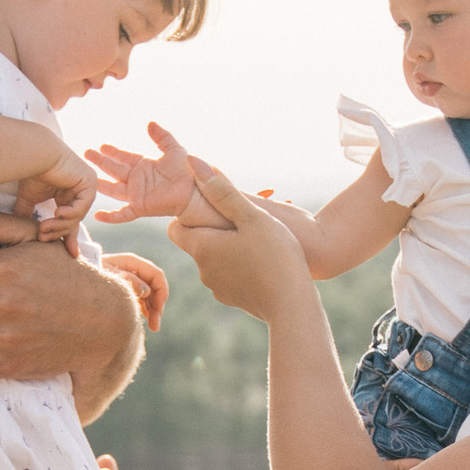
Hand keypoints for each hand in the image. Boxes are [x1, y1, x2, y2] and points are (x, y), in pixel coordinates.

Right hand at [9, 142, 99, 233]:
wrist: (35, 155)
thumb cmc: (31, 172)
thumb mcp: (29, 199)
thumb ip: (27, 214)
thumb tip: (18, 230)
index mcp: (69, 195)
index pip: (71, 220)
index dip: (68, 237)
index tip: (69, 253)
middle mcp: (80, 191)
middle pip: (74, 220)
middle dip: (58, 231)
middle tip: (42, 237)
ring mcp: (87, 186)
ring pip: (77, 216)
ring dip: (60, 225)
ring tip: (44, 227)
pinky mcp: (89, 182)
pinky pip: (82, 205)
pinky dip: (71, 213)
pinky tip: (57, 213)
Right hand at [84, 121, 201, 221]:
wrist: (194, 189)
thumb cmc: (187, 170)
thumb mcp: (174, 149)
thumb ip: (162, 137)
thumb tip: (150, 123)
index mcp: (144, 166)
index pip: (124, 157)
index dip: (113, 152)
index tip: (101, 146)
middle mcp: (138, 180)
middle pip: (114, 170)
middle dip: (101, 162)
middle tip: (87, 153)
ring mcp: (137, 194)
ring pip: (113, 189)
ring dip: (100, 183)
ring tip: (87, 176)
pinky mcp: (140, 207)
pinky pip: (122, 214)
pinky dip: (110, 216)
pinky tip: (97, 216)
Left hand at [97, 248, 168, 333]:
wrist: (73, 276)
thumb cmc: (90, 272)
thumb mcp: (107, 275)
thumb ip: (128, 281)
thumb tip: (147, 292)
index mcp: (132, 262)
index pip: (156, 275)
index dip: (161, 293)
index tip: (158, 310)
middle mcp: (134, 269)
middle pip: (155, 286)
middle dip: (158, 306)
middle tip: (155, 326)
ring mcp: (131, 279)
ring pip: (151, 294)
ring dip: (154, 310)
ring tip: (153, 327)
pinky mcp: (126, 289)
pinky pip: (143, 298)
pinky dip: (146, 309)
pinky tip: (145, 319)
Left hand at [167, 159, 311, 319]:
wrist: (293, 306)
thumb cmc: (275, 257)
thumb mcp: (252, 216)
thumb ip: (222, 190)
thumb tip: (194, 163)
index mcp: (201, 248)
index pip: (176, 226)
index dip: (191, 214)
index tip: (214, 207)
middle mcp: (203, 270)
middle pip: (198, 241)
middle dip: (215, 228)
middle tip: (243, 218)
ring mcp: (218, 288)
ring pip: (216, 259)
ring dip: (230, 246)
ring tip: (258, 238)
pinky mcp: (235, 299)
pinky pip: (231, 275)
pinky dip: (241, 265)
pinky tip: (264, 260)